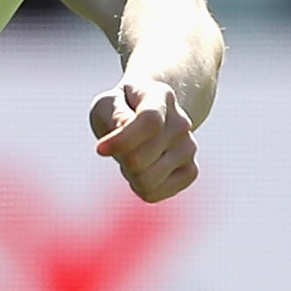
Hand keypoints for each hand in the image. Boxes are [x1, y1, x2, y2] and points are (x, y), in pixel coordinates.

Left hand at [89, 78, 201, 202]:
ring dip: (129, 172)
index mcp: (161, 97)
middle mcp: (181, 123)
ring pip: (146, 181)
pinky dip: (139, 186)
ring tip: (133, 154)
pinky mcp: (190, 172)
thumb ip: (114, 114)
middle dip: (119, 157)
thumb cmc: (122, 108)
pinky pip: (153, 194)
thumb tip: (124, 129)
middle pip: (138, 159)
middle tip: (119, 145)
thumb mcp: (108, 103)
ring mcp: (189, 148)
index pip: (150, 122)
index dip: (122, 140)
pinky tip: (143, 167)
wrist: (153, 113)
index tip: (100, 148)